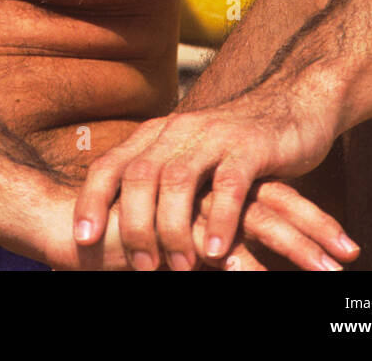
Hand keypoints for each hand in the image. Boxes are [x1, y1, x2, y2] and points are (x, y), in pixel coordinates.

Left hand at [72, 87, 356, 269]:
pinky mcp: (251, 145)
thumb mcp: (187, 159)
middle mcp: (178, 130)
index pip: (110, 165)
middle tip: (142, 266)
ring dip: (174, 229)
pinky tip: (216, 251)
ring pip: (178, 180)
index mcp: (156, 134)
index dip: (91, 201)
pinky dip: (220, 219)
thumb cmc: (233, 147)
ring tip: (178, 267)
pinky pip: (230, 184)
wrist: (291, 105)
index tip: (81, 241)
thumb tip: (116, 226)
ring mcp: (213, 134)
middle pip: (139, 176)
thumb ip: (157, 183)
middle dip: (134, 226)